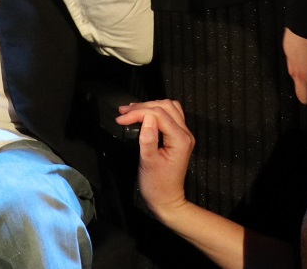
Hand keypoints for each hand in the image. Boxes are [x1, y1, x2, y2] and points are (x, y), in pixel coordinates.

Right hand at [117, 100, 195, 218]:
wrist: (167, 200)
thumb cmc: (157, 185)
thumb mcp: (148, 163)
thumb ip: (148, 139)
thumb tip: (146, 118)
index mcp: (180, 140)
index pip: (159, 114)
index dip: (138, 113)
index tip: (121, 118)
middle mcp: (185, 133)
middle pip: (165, 106)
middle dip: (143, 107)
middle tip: (123, 113)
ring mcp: (184, 134)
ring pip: (169, 107)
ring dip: (149, 106)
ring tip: (131, 111)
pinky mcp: (178, 137)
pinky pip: (170, 115)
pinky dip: (155, 111)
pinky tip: (143, 115)